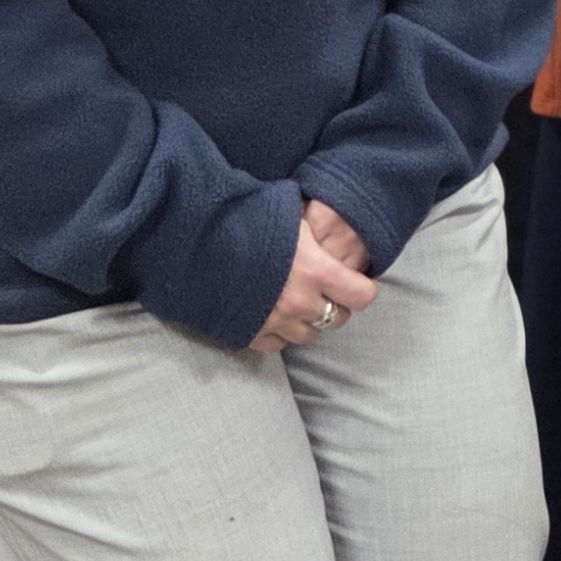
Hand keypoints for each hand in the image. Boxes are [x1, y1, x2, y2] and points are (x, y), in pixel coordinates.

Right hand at [252, 206, 380, 351]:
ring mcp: (276, 321)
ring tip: (296, 301)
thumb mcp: (290, 215)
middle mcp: (301, 301)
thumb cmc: (247, 219)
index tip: (357, 282)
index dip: (362, 288)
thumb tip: (331, 226)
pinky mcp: (251, 332)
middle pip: (337, 318)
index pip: (362, 295)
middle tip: (323, 290)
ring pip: (310, 335)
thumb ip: (316, 231)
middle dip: (335, 305)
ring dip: (308, 320)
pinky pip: (278, 345)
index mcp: (317, 270)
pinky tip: (273, 314)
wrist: (198, 240)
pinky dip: (280, 333)